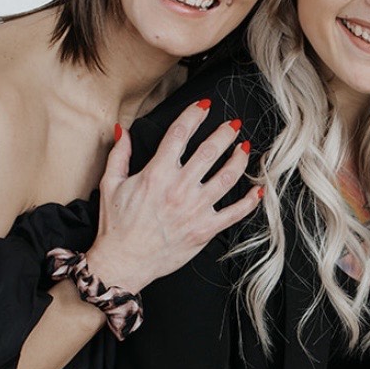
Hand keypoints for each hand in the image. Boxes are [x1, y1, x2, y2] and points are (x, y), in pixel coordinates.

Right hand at [87, 101, 261, 291]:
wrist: (123, 262)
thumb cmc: (116, 225)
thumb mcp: (111, 184)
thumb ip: (120, 154)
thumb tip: (123, 129)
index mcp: (157, 174)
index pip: (180, 134)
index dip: (194, 115)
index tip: (205, 106)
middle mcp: (179, 188)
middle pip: (210, 151)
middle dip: (225, 134)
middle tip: (233, 125)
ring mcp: (195, 209)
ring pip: (227, 178)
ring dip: (239, 160)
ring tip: (245, 149)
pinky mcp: (205, 230)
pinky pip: (234, 213)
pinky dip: (250, 201)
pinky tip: (258, 190)